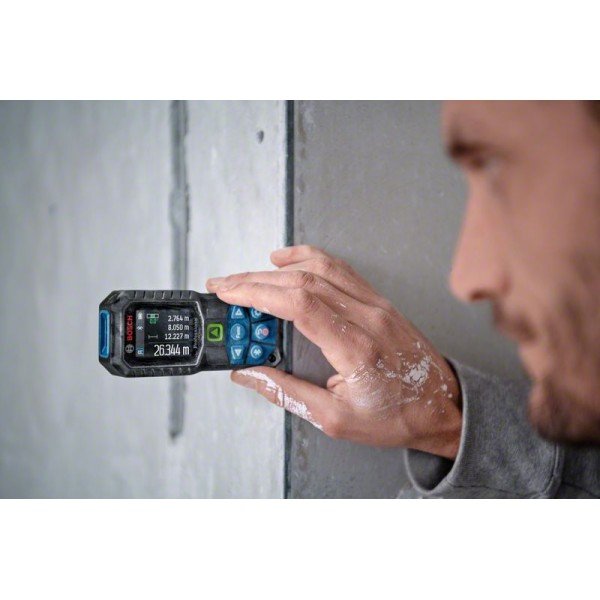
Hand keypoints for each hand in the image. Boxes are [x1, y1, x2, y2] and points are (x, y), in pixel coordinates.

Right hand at [206, 245, 461, 458]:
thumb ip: (286, 392)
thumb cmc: (397, 416)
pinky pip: (340, 269)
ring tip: (248, 276)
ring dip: (278, 268)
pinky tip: (289, 260)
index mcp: (355, 346)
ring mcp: (375, 304)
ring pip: (320, 268)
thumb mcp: (335, 419)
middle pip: (302, 281)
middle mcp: (366, 316)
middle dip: (255, 280)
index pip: (297, 303)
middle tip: (225, 286)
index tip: (228, 291)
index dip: (256, 291)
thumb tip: (248, 374)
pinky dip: (309, 258)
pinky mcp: (378, 301)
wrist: (442, 406)